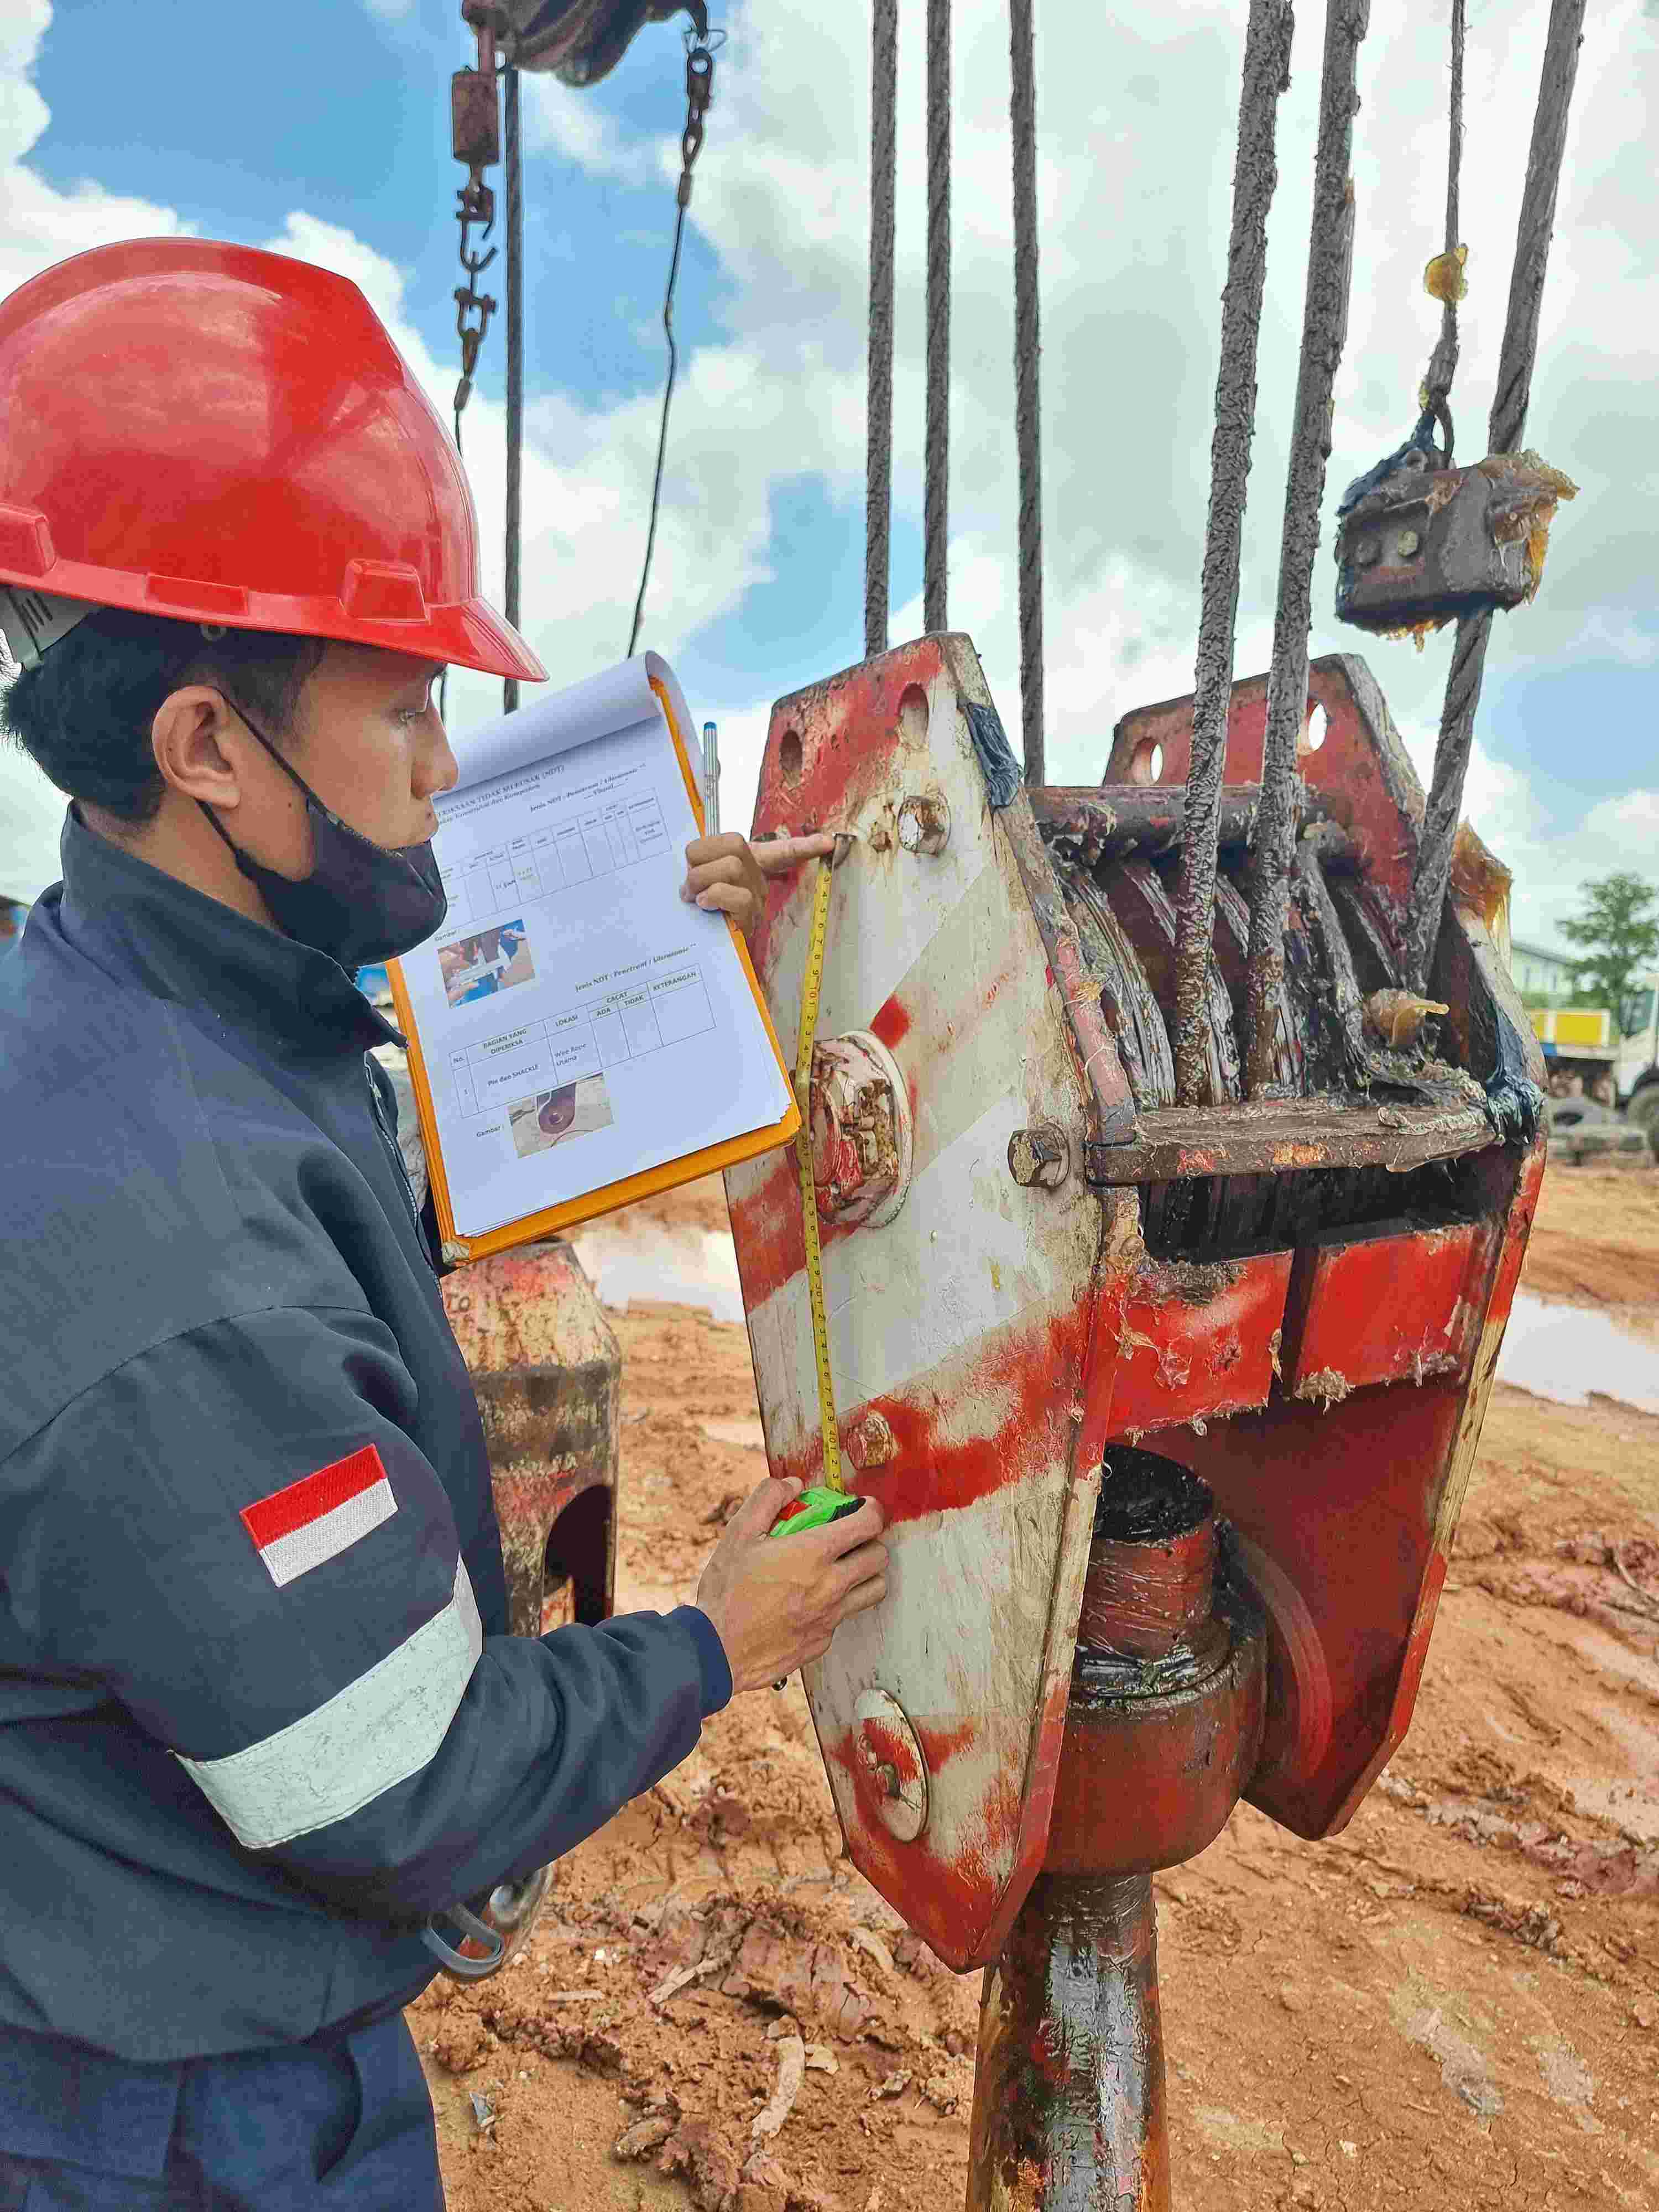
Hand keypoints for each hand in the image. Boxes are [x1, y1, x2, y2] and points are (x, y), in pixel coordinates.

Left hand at [682, 832, 836, 941]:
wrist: (697, 950)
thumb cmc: (696, 910)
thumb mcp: (697, 881)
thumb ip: (700, 867)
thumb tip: (692, 873)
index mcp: (747, 868)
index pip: (780, 852)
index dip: (802, 846)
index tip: (828, 842)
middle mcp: (757, 883)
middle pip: (736, 845)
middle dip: (701, 858)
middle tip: (689, 882)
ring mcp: (756, 902)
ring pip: (733, 867)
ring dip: (701, 878)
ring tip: (692, 895)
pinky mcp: (749, 921)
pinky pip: (739, 898)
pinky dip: (714, 896)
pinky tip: (704, 905)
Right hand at [694, 1475, 887, 1694]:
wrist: (717, 1652)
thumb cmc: (727, 1592)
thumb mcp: (738, 1534)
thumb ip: (767, 1499)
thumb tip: (793, 1484)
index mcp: (813, 1554)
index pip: (868, 1524)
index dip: (872, 1509)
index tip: (864, 1507)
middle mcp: (830, 1586)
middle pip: (879, 1557)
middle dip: (871, 1540)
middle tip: (852, 1537)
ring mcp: (829, 1617)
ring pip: (874, 1589)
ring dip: (867, 1574)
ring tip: (844, 1567)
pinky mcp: (822, 1641)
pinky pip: (845, 1616)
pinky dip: (839, 1603)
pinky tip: (814, 1598)